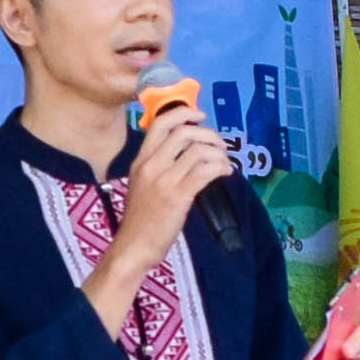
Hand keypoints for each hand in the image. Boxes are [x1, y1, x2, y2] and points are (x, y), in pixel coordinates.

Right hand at [115, 98, 232, 268]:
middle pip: (183, 132)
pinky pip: (205, 172)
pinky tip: (225, 173)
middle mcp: (151, 165)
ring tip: (224, 163)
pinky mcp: (178, 197)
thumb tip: (186, 150)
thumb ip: (158, 165)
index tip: (200, 115)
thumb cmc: (140, 219)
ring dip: (218, 153)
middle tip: (219, 145)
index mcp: (140, 160)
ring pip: (198, 150)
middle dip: (208, 134)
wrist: (133, 247)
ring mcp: (164, 181)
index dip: (184, 113)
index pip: (160, 123)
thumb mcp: (141, 184)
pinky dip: (221, 168)